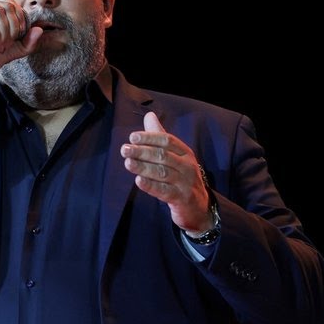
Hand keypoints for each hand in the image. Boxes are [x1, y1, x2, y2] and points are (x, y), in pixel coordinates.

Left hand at [120, 111, 212, 234]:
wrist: (199, 207)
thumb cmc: (182, 177)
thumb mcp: (175, 156)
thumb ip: (160, 136)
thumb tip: (149, 115)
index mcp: (185, 152)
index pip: (167, 140)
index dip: (150, 138)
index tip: (132, 137)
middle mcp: (187, 166)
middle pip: (163, 156)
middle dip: (143, 151)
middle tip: (125, 149)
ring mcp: (185, 183)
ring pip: (162, 172)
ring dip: (143, 167)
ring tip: (127, 163)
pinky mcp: (181, 198)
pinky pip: (164, 191)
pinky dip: (151, 186)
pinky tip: (138, 181)